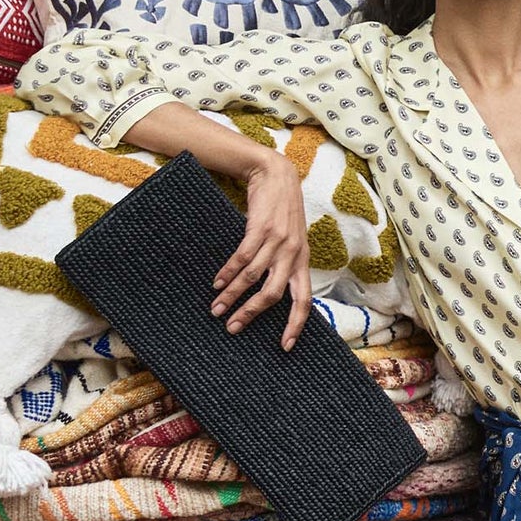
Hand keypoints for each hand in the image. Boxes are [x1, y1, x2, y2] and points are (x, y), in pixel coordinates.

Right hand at [209, 151, 312, 348]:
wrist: (276, 174)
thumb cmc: (283, 211)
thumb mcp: (293, 240)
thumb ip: (286, 264)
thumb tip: (272, 293)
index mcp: (302, 262)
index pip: (304, 301)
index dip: (295, 325)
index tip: (285, 346)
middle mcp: (292, 255)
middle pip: (273, 295)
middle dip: (251, 314)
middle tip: (233, 328)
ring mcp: (277, 242)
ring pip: (253, 278)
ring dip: (233, 296)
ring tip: (217, 308)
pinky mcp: (260, 229)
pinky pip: (242, 258)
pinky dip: (228, 273)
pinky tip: (217, 283)